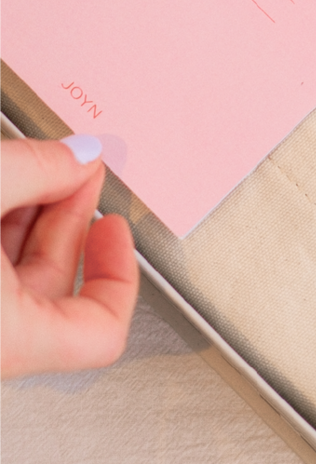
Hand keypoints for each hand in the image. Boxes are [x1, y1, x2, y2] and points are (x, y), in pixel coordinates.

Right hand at [1, 137, 138, 378]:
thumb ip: (40, 169)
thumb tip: (78, 158)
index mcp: (6, 338)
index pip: (101, 334)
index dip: (122, 273)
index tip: (117, 226)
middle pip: (53, 291)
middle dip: (71, 220)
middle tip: (79, 170)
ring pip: (10, 281)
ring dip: (32, 219)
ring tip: (43, 168)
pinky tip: (5, 189)